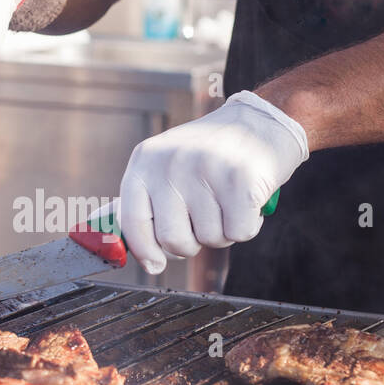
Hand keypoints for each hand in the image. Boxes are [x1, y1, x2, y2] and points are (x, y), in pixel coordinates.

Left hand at [118, 91, 308, 273]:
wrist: (263, 120)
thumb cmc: (213, 154)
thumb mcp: (168, 165)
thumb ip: (147, 201)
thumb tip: (120, 244)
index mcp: (146, 160)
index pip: (132, 220)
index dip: (144, 251)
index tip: (156, 264)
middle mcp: (171, 162)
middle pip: (172, 239)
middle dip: (192, 242)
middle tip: (206, 219)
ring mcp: (206, 168)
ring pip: (210, 239)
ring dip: (224, 230)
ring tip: (229, 200)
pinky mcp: (241, 179)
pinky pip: (240, 233)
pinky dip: (249, 225)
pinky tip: (248, 199)